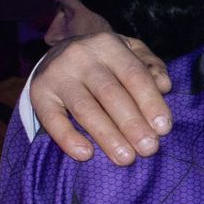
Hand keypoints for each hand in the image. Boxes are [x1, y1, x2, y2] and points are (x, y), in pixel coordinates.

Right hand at [32, 33, 171, 164]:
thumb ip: (152, 67)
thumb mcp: (131, 53)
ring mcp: (57, 74)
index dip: (150, 102)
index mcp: (108, 45)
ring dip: (107, 136)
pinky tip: (85, 155)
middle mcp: (81, 56)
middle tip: (149, 148)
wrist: (60, 51)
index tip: (163, 128)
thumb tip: (164, 85)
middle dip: (132, 124)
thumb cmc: (106, 60)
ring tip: (125, 158)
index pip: (134, 75)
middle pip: (110, 94)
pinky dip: (68, 138)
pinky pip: (52, 119)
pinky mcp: (39, 92)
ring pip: (85, 109)